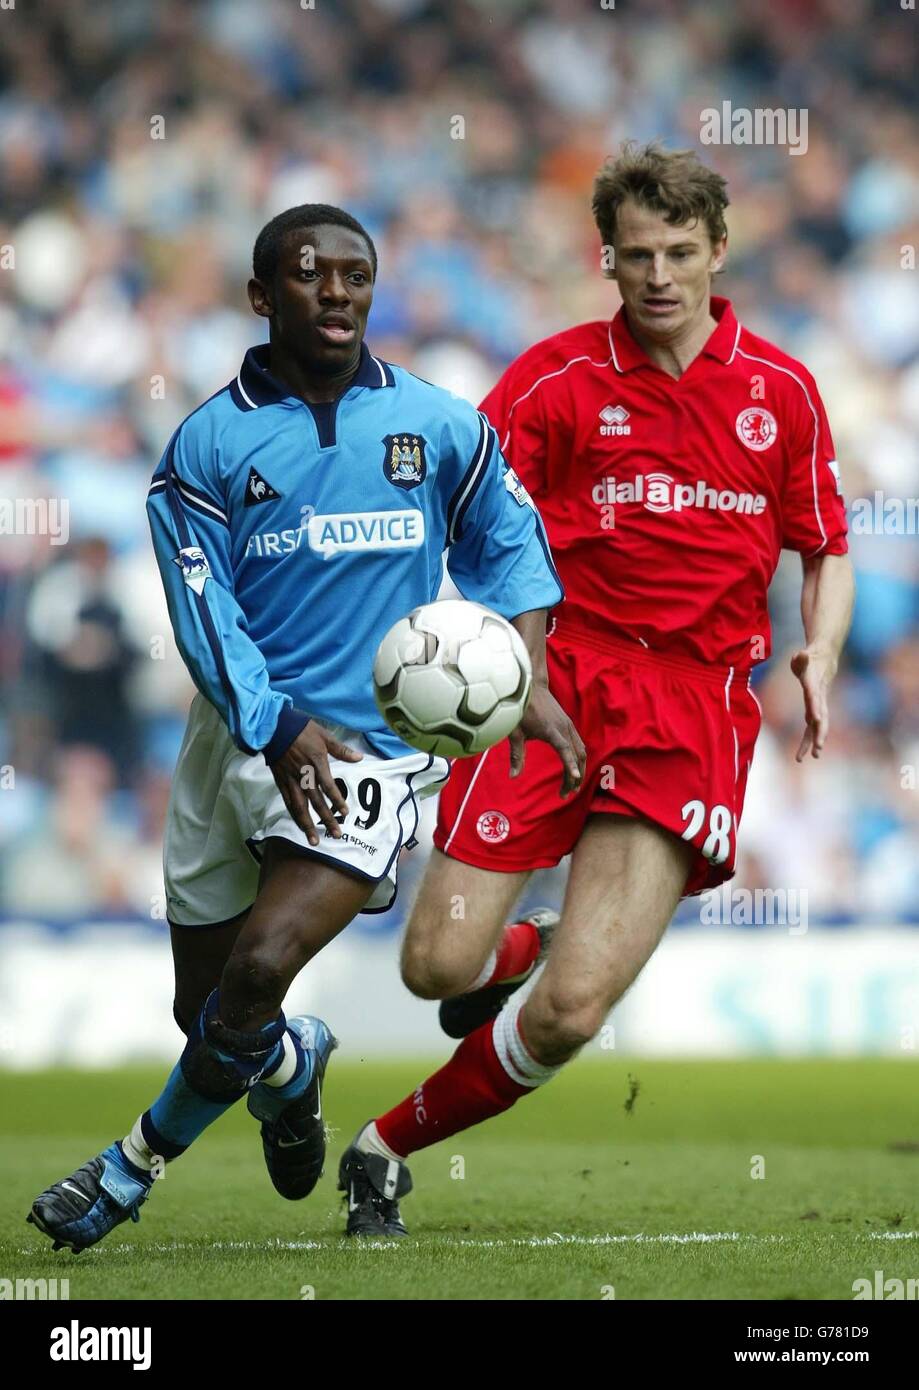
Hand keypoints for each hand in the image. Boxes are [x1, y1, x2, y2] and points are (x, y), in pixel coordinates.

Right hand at [268, 720, 362, 845]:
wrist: (274, 727)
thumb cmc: (301, 730)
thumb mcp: (324, 736)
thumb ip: (342, 750)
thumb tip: (359, 758)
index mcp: (316, 764)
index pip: (329, 787)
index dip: (337, 801)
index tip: (345, 813)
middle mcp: (304, 776)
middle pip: (316, 803)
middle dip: (327, 820)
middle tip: (336, 835)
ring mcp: (291, 781)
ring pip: (300, 808)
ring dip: (307, 825)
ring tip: (314, 840)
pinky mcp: (281, 782)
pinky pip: (288, 803)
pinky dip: (294, 815)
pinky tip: (299, 825)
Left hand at [508, 682, 585, 796]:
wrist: (530, 686)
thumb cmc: (520, 709)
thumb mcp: (515, 733)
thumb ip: (516, 755)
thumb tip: (513, 777)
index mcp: (551, 730)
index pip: (565, 750)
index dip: (570, 765)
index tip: (574, 778)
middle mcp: (564, 728)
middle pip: (577, 756)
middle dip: (574, 777)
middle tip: (565, 794)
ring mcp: (568, 725)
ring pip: (581, 751)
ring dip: (578, 769)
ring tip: (570, 786)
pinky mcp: (568, 724)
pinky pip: (579, 744)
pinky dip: (578, 759)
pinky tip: (571, 769)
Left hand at [790, 645, 836, 761]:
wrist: (825, 661)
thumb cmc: (809, 659)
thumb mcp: (803, 656)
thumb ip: (801, 658)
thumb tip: (801, 655)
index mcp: (814, 685)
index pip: (814, 698)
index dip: (815, 707)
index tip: (816, 719)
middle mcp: (818, 698)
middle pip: (821, 717)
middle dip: (820, 732)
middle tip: (818, 747)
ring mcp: (818, 705)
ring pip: (818, 726)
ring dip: (815, 740)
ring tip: (814, 756)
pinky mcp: (815, 710)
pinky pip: (812, 727)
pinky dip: (809, 739)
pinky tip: (804, 753)